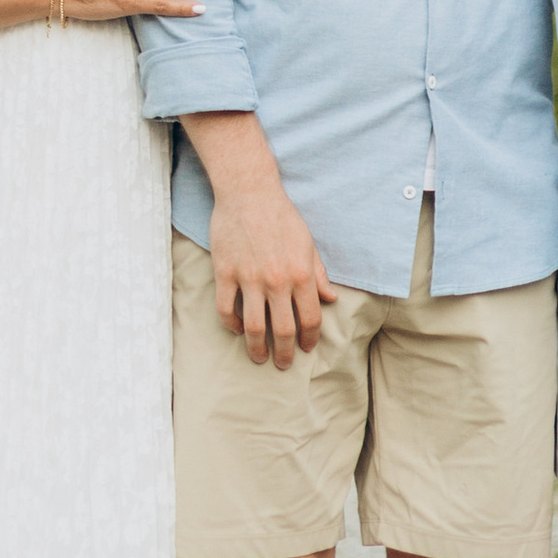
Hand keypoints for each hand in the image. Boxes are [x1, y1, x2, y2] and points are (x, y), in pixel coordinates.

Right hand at [210, 169, 336, 369]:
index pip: (310, 318)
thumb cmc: (282, 217)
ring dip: (257, 348)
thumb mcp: (308, 244)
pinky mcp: (225, 272)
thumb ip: (319, 274)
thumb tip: (331, 299)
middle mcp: (277, 280)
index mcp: (302, 274)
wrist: (249, 192)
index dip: (309, 338)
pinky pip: (227, 309)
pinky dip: (232, 324)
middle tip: (283, 364)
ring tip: (258, 357)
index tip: (306, 349)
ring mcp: (249, 278)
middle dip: (285, 353)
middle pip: (283, 330)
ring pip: (254, 326)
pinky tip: (237, 329)